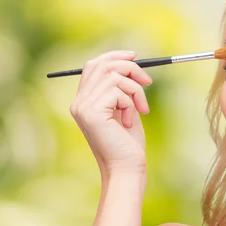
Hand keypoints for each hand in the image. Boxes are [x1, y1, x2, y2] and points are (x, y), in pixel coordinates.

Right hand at [69, 50, 152, 173]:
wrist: (126, 168)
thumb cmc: (128, 143)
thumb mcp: (126, 108)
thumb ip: (122, 87)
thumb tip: (130, 60)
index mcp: (84, 100)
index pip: (93, 65)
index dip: (114, 56)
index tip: (134, 56)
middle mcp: (78, 102)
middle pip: (103, 65)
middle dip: (130, 68)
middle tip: (147, 82)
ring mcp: (82, 107)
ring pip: (115, 76)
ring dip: (135, 91)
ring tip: (140, 110)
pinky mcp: (92, 112)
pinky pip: (118, 91)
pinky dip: (131, 103)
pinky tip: (129, 121)